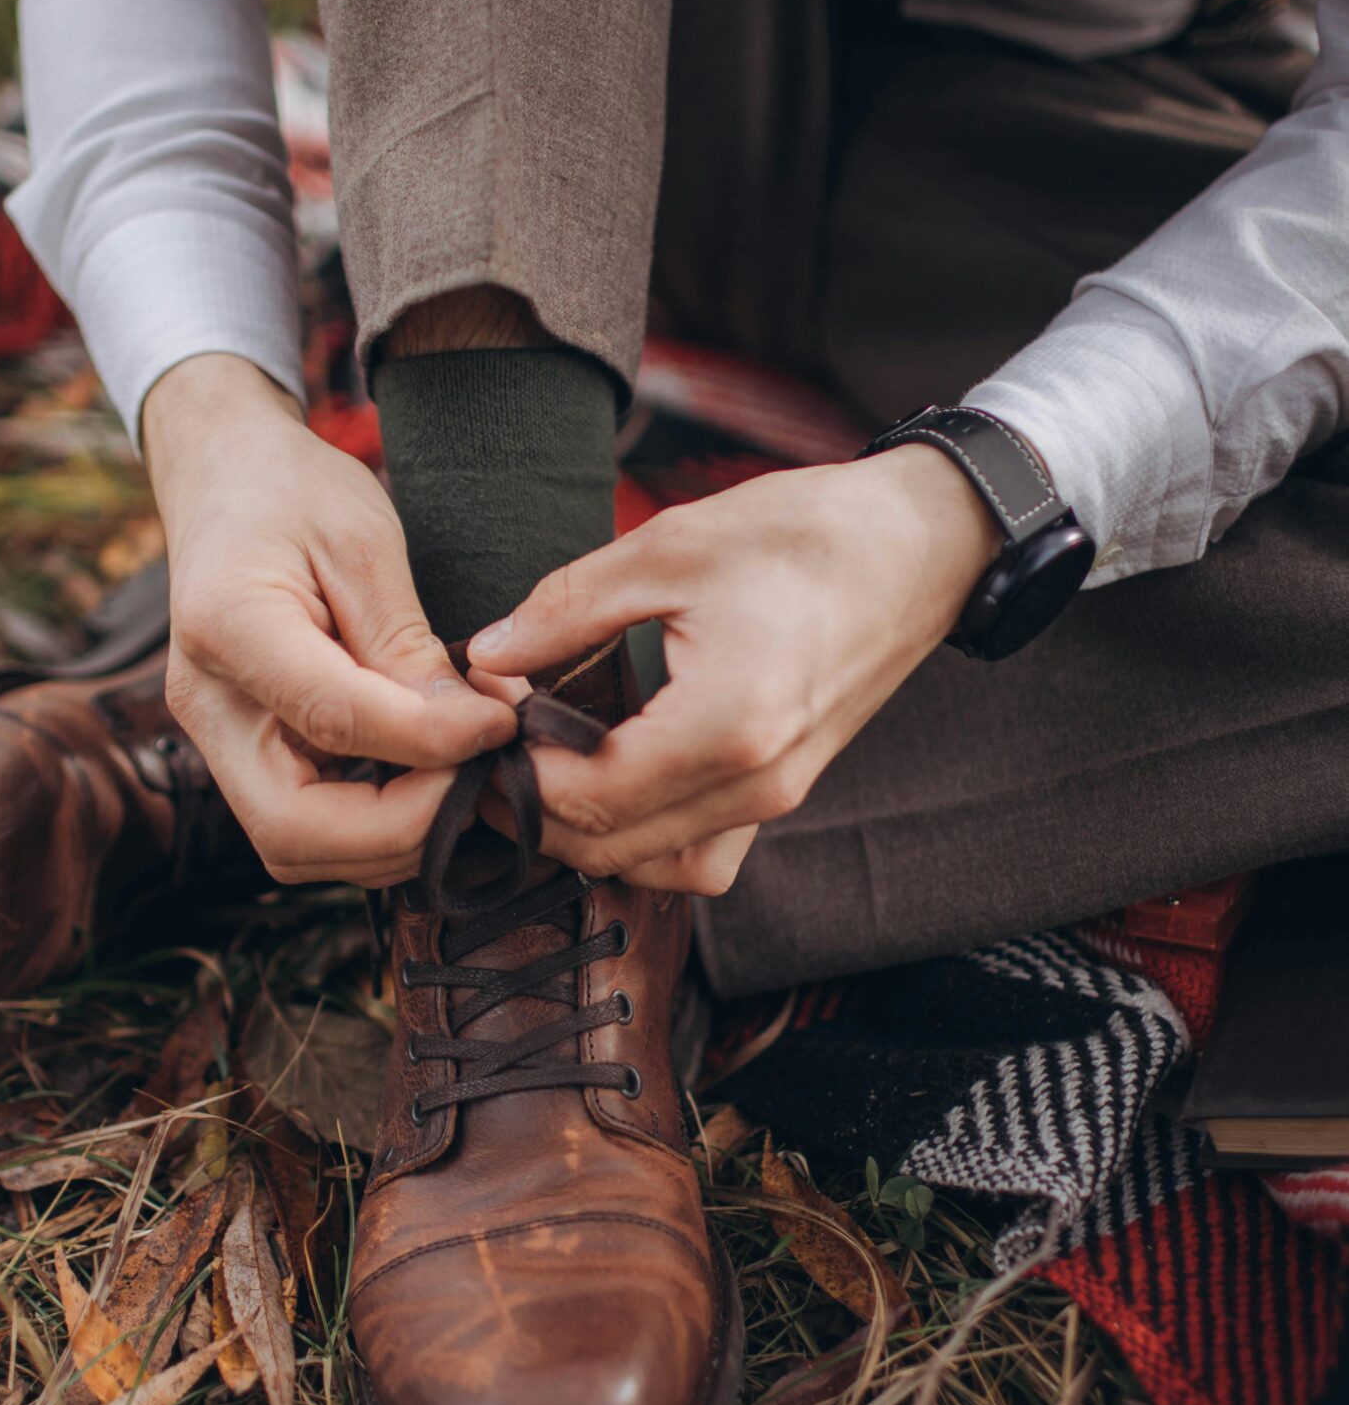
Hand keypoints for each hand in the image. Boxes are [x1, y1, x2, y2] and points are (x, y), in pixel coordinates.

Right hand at [144, 354, 513, 886]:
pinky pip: (307, 825)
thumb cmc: (294, 492)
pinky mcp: (244, 755)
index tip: (500, 726)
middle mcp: (206, 704)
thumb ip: (408, 646)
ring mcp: (218, 739)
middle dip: (402, 828)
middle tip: (479, 779)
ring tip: (462, 776)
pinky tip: (428, 779)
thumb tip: (472, 732)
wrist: (224, 477)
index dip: (430, 741)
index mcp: (227, 627)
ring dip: (392, 838)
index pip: (333, 719)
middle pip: (291, 830)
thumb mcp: (364, 543)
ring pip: (297, 847)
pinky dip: (375, 825)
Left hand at [466, 445, 1001, 895]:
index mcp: (725, 726)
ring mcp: (777, 798)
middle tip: (493, 748)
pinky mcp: (785, 791)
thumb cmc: (807, 535)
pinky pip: (702, 855)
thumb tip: (488, 655)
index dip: (514, 769)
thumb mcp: (669, 548)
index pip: (584, 798)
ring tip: (545, 765)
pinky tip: (611, 776)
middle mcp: (756, 784)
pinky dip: (645, 838)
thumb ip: (567, 609)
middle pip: (609, 850)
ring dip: (587, 834)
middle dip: (534, 810)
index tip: (483, 715)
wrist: (921, 545)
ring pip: (656, 869)